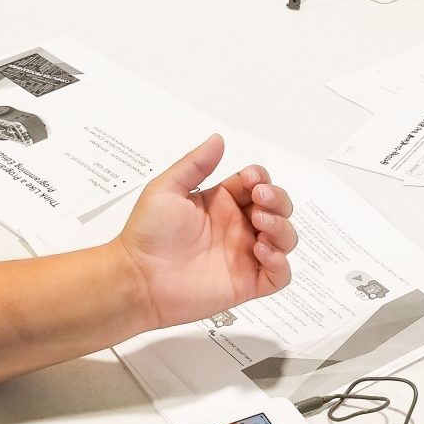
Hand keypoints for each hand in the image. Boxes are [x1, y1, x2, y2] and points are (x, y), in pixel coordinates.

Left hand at [115, 134, 296, 328]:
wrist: (139, 278)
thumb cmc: (147, 235)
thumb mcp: (166, 189)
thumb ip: (195, 164)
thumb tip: (218, 139)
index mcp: (222, 203)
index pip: (258, 184)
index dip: (261, 179)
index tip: (251, 180)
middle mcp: (237, 228)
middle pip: (278, 208)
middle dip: (278, 199)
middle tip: (259, 199)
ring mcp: (244, 256)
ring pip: (285, 238)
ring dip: (282, 227)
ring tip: (261, 224)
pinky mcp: (246, 284)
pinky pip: (280, 275)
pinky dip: (280, 262)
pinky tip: (262, 251)